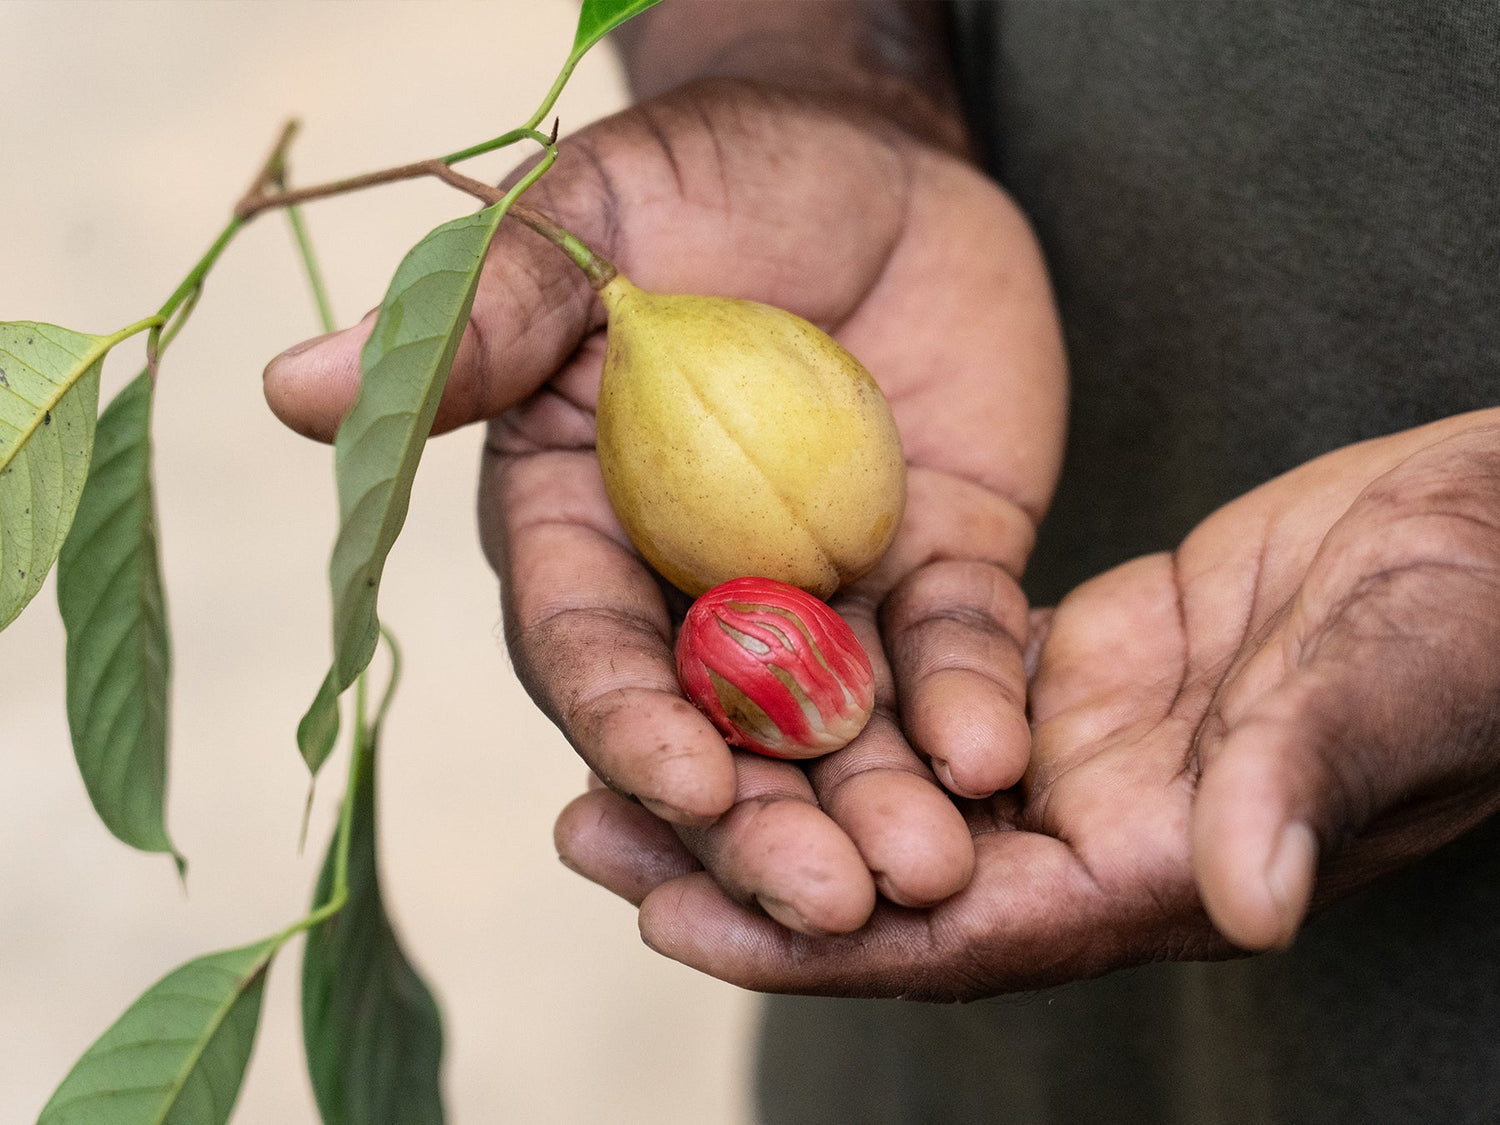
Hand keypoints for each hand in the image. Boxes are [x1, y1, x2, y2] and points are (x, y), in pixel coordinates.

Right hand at [264, 77, 1067, 932]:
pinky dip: (972, 706)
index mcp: (585, 530)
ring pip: (842, 730)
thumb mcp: (592, 225)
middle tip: (830, 902)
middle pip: (720, 735)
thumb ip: (481, 320)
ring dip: (879, 807)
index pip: (592, 651)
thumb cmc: (703, 180)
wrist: (866, 161)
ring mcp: (822, 596)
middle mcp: (696, 592)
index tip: (688, 783)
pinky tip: (995, 759)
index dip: (631, 724)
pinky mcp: (933, 573)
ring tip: (930, 874)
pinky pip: (957, 652)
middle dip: (768, 824)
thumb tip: (293, 389)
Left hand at [556, 412, 1499, 997]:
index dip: (817, 939)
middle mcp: (1094, 833)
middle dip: (739, 861)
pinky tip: (736, 657)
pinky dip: (835, 687)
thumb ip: (1308, 783)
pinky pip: (926, 690)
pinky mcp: (1070, 670)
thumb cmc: (1476, 618)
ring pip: (888, 782)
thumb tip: (1248, 900)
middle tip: (583, 833)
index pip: (962, 933)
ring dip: (764, 771)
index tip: (671, 923)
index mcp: (1158, 872)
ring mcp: (1076, 752)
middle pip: (886, 872)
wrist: (1491, 537)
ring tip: (621, 748)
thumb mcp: (1393, 684)